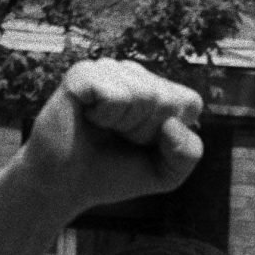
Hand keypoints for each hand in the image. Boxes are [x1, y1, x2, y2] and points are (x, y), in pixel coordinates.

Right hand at [6, 60, 203, 221]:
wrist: (64, 186)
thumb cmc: (112, 173)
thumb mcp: (165, 174)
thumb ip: (188, 154)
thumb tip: (173, 124)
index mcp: (157, 89)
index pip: (190, 103)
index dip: (169, 135)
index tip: (142, 145)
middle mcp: (133, 73)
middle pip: (166, 100)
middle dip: (145, 132)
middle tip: (117, 139)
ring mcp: (107, 69)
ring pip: (143, 95)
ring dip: (123, 125)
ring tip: (101, 129)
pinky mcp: (82, 73)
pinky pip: (116, 95)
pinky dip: (104, 117)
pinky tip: (88, 118)